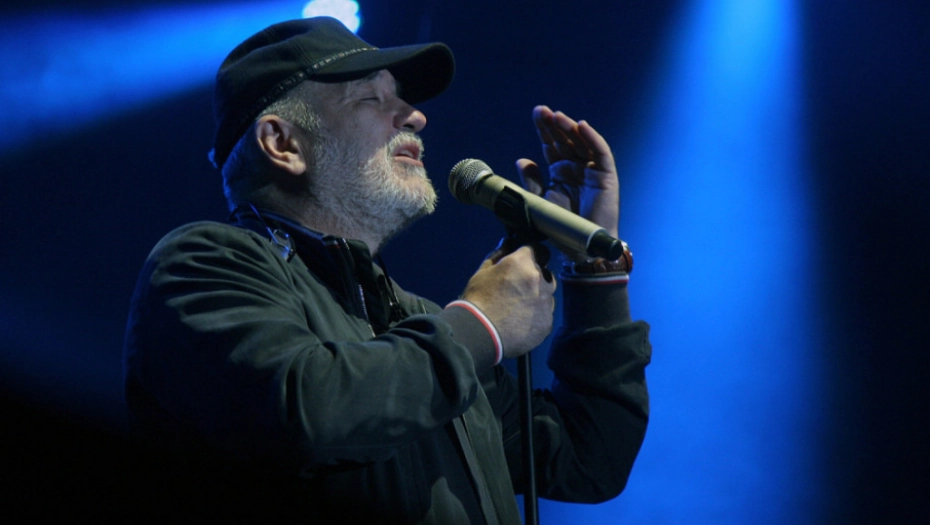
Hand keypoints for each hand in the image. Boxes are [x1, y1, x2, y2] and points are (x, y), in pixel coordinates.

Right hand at [460, 246, 555, 357]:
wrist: (480, 333)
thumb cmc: (477, 301)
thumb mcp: (482, 272)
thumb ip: (498, 255)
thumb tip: (508, 244)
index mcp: (523, 264)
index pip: (537, 249)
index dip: (530, 255)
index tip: (524, 262)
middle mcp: (539, 280)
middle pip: (545, 273)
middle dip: (535, 277)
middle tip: (518, 289)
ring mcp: (546, 302)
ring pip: (547, 294)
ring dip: (538, 297)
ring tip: (519, 308)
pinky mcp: (547, 322)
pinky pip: (546, 315)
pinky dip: (536, 316)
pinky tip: (521, 322)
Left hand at [516, 105, 620, 254]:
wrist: (580, 248)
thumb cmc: (561, 228)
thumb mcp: (541, 202)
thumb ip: (531, 182)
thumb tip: (522, 160)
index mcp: (560, 172)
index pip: (552, 145)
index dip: (544, 130)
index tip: (536, 115)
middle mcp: (576, 168)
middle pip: (565, 140)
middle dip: (554, 125)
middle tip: (541, 111)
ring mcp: (592, 171)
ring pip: (582, 143)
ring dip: (570, 128)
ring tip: (556, 116)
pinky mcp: (606, 176)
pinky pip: (600, 153)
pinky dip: (592, 138)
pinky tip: (581, 126)